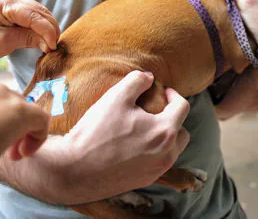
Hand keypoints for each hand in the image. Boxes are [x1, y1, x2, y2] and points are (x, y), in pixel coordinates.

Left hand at [0, 0, 59, 61]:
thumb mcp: (3, 42)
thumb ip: (27, 39)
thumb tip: (49, 44)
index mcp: (5, 3)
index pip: (33, 15)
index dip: (47, 31)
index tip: (53, 47)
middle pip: (40, 12)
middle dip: (50, 29)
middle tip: (54, 47)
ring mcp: (15, 3)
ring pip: (41, 13)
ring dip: (49, 28)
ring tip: (51, 44)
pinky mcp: (17, 10)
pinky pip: (36, 16)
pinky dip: (43, 27)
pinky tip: (45, 38)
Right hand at [0, 71, 190, 204]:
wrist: (74, 169)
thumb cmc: (96, 132)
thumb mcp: (116, 97)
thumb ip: (136, 81)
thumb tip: (149, 77)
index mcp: (165, 132)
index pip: (182, 107)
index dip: (173, 94)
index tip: (161, 91)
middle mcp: (167, 154)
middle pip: (182, 132)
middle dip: (172, 118)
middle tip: (155, 110)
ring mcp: (157, 171)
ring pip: (172, 149)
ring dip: (164, 136)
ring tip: (144, 127)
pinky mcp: (145, 181)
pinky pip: (158, 163)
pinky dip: (153, 151)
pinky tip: (133, 145)